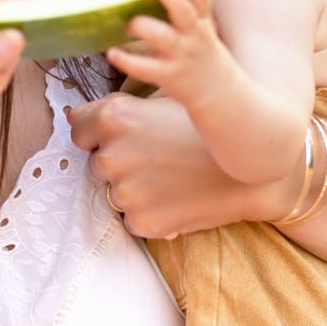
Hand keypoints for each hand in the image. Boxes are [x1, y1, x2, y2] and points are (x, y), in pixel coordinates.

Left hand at [65, 92, 300, 238]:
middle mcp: (113, 156)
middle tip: (159, 158)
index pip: (78, 130)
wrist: (253, 170)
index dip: (97, 134)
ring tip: (172, 178)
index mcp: (115, 119)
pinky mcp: (143, 222)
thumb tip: (73, 117)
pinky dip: (149, 213)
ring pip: (114, 194)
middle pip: (96, 164)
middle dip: (119, 163)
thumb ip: (114, 111)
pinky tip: (176, 198)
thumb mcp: (162, 103)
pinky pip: (132, 219)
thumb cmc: (209, 131)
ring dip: (134, 189)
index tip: (123, 138)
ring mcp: (126, 193)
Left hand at [104, 0, 234, 111]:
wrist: (219, 92)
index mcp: (201, 21)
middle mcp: (192, 36)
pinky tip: (112, 54)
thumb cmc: (203, 53)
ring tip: (128, 25)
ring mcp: (181, 56)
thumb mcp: (204, 28)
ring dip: (140, 25)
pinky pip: (145, 68)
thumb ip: (188, 8)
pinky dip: (126, 60)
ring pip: (162, 36)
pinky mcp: (169, 76)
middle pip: (182, 9)